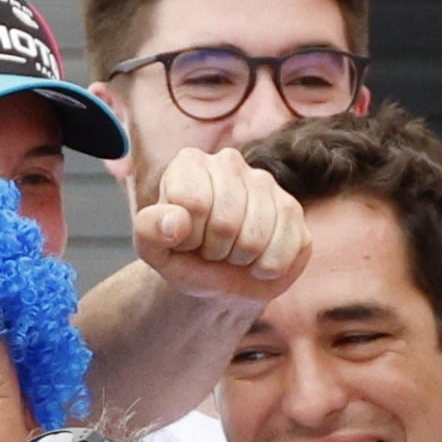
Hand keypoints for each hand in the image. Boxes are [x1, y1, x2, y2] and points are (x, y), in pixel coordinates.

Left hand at [132, 143, 308, 307]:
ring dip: (240, 260)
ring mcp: (266, 183)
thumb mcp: (154, 250)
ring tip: (231, 253)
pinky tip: (257, 259)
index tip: (185, 239)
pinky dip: (266, 268)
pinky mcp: (292, 209)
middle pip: (226, 222)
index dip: (188, 236)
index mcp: (189, 164)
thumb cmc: (183, 256)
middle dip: (214, 250)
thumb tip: (175, 223)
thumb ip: (149, 232)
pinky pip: (283, 249)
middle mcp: (229, 163)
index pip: (193, 203)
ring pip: (255, 238)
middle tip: (210, 250)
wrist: (217, 278)